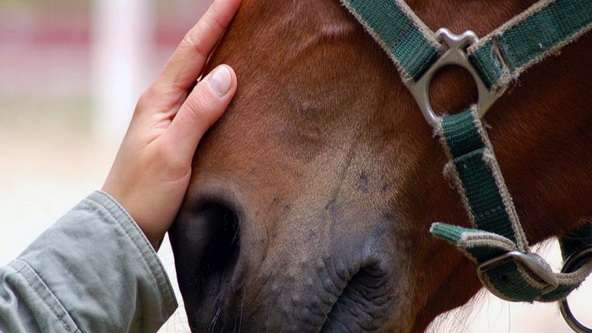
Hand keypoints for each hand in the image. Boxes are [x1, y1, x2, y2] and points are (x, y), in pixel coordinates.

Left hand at [102, 0, 240, 248]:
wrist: (126, 227)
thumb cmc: (145, 192)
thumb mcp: (173, 152)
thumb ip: (199, 112)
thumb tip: (227, 72)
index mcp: (159, 99)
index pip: (192, 51)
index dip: (215, 21)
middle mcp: (163, 103)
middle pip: (196, 57)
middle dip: (220, 30)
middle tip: (246, 11)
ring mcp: (170, 118)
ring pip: (200, 78)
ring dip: (221, 55)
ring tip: (247, 39)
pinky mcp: (179, 135)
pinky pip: (203, 101)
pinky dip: (219, 87)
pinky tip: (235, 87)